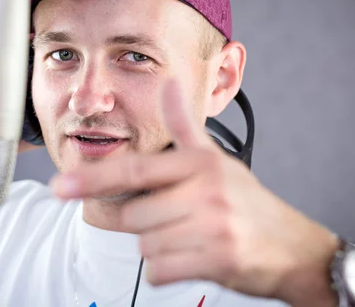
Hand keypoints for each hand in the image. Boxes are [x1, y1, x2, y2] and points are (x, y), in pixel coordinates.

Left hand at [50, 78, 339, 305]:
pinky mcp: (218, 259)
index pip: (135, 169)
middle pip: (134, 216)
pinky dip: (165, 270)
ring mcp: (213, 227)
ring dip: (157, 247)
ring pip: (145, 245)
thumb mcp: (215, 157)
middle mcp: (205, 191)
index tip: (61, 186)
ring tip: (187, 237)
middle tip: (169, 220)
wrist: (293, 246)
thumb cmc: (247, 201)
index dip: (93, 178)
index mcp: (198, 164)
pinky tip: (190, 256)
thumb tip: (169, 83)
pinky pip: (160, 270)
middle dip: (141, 223)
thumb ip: (184, 124)